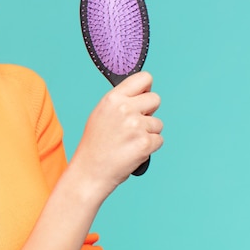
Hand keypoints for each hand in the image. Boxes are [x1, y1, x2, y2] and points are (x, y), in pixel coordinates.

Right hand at [72, 72, 163, 196]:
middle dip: (149, 112)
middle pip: (156, 99)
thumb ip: (121, 101)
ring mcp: (136, 126)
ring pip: (158, 123)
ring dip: (148, 132)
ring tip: (129, 141)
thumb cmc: (95, 144)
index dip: (146, 88)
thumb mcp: (101, 113)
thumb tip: (142, 92)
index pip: (144, 78)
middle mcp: (125, 109)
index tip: (142, 97)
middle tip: (134, 125)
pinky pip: (159, 140)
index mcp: (112, 98)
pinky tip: (133, 151)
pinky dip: (149, 147)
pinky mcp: (146, 143)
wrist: (90, 170)